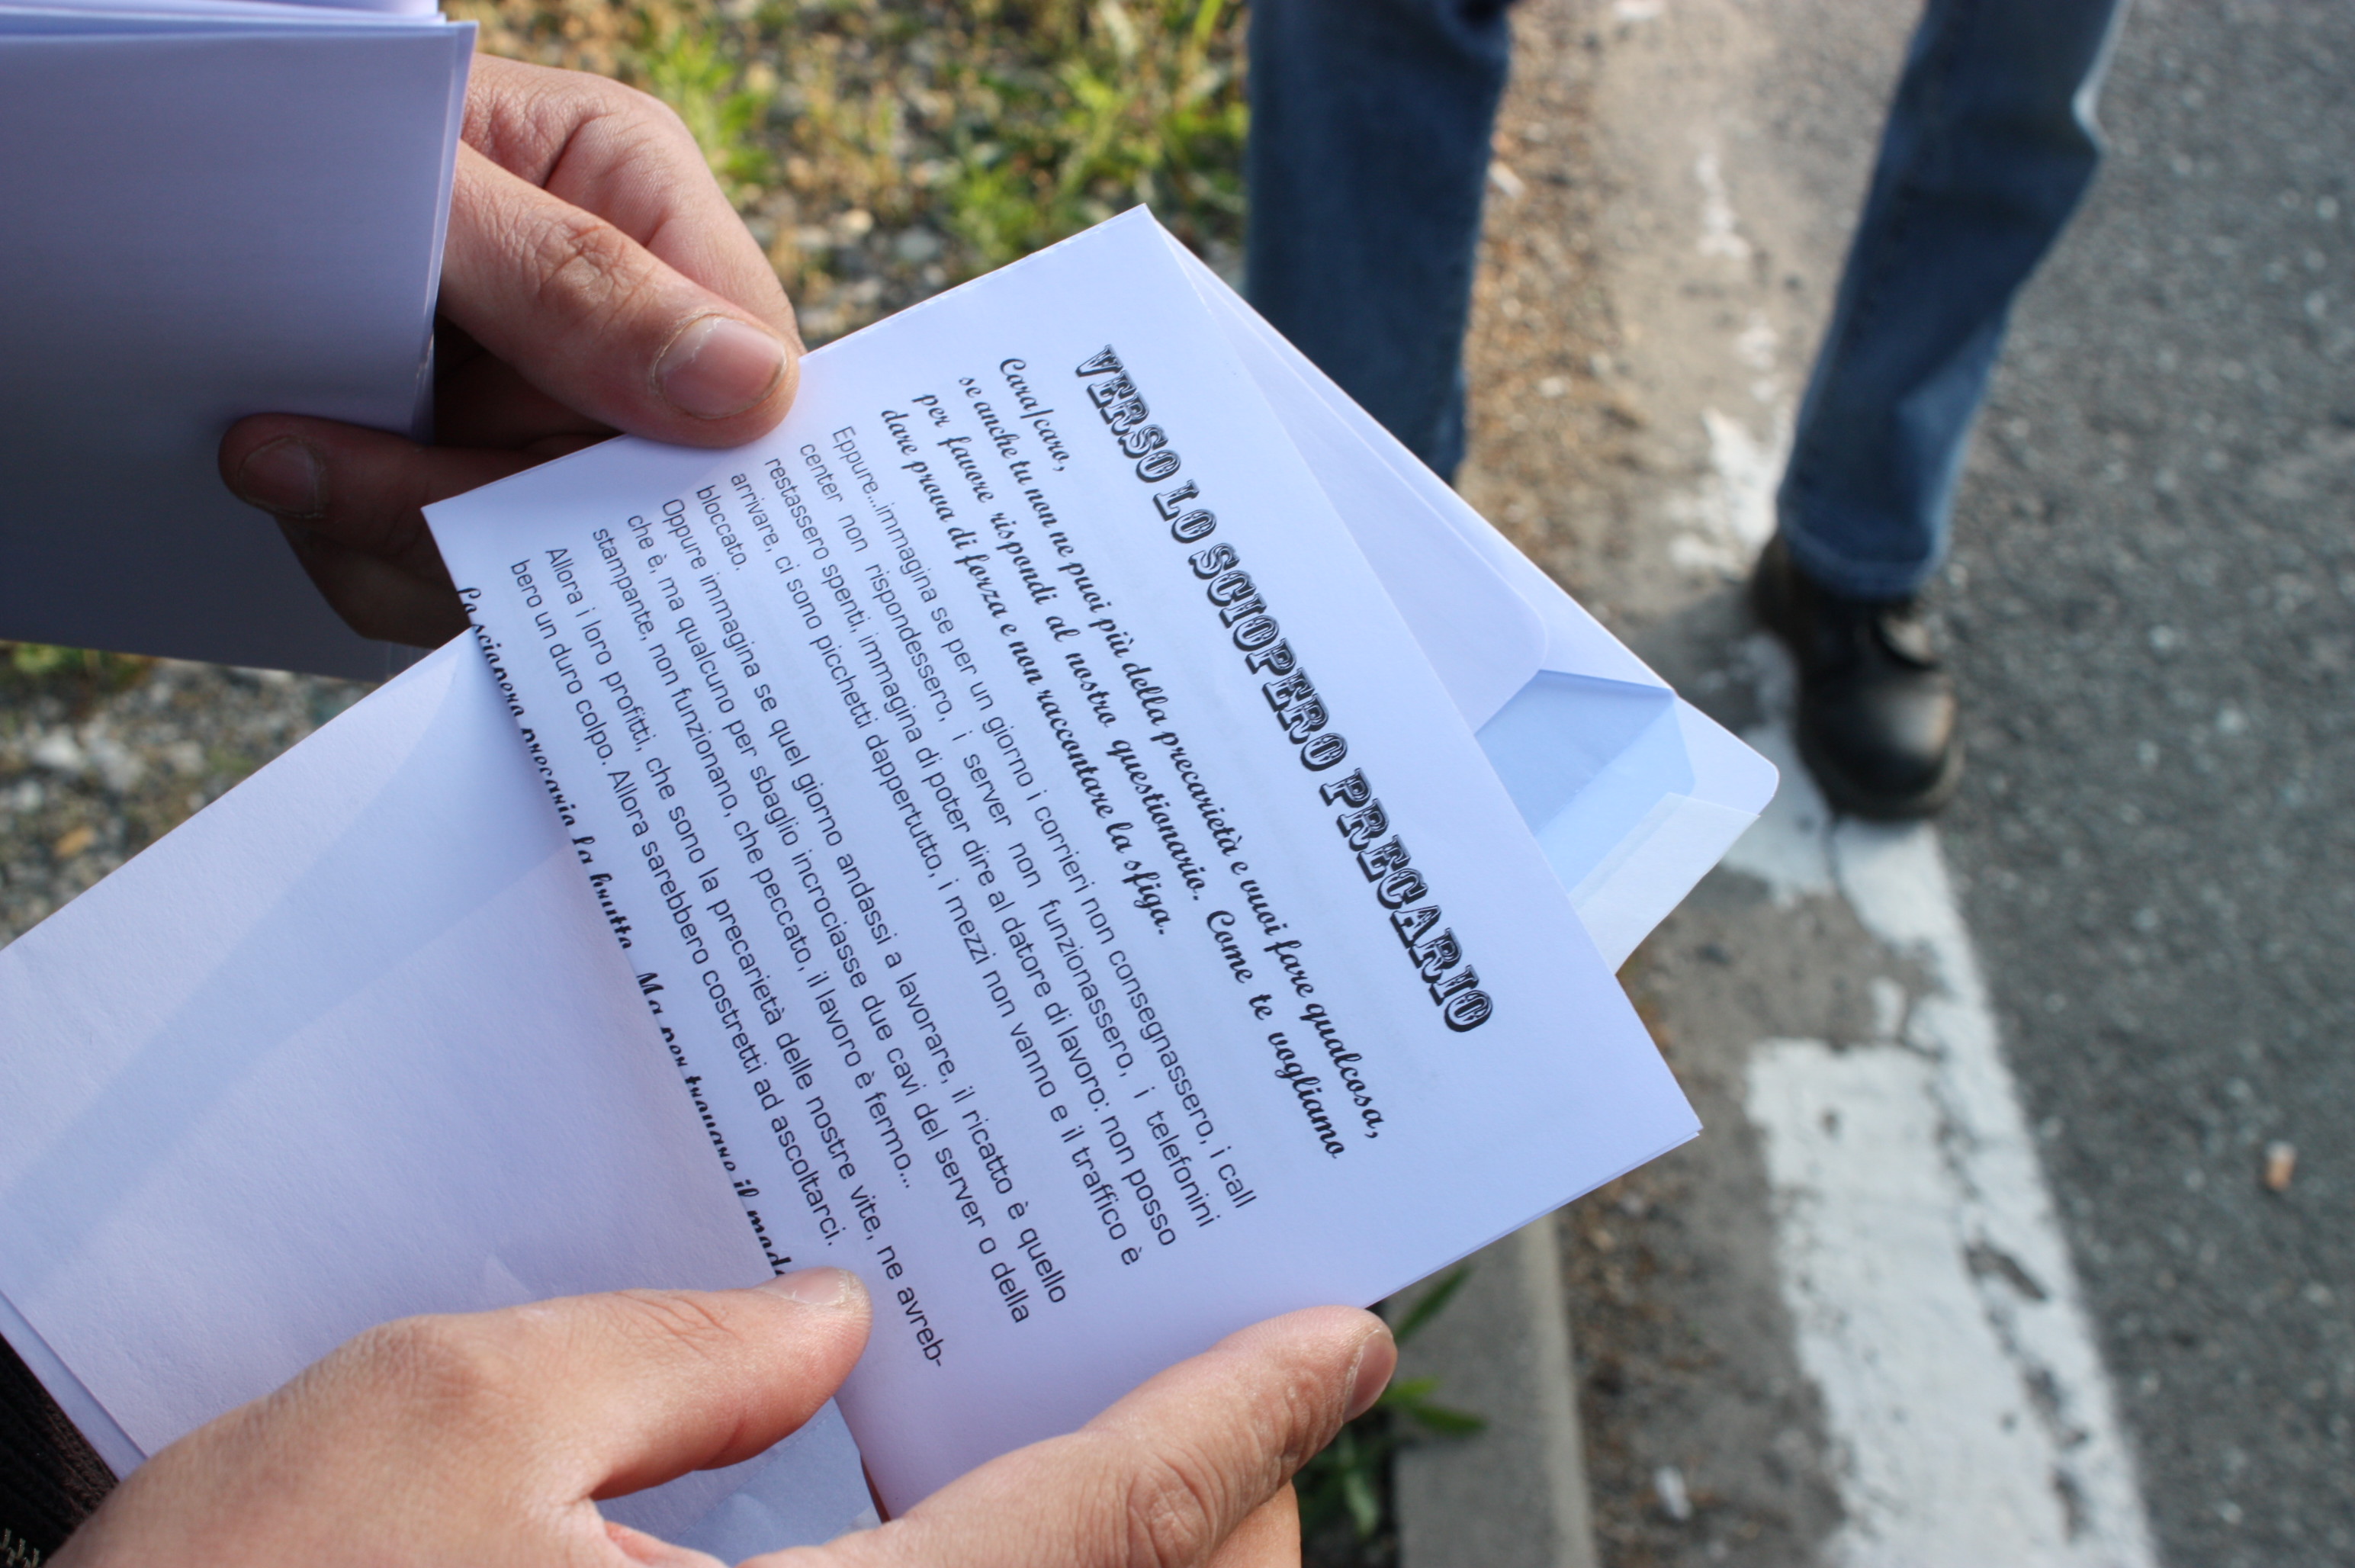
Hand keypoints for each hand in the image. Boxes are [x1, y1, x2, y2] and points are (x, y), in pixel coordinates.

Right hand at [52, 1268, 1393, 1567]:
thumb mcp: (431, 1425)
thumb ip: (663, 1362)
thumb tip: (825, 1324)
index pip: (1101, 1525)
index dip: (1237, 1419)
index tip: (1334, 1331)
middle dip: (1216, 1507)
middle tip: (1231, 1375)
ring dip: (1118, 1555)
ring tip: (1099, 1424)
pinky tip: (945, 1508)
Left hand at [219, 54, 799, 648]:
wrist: (191, 155)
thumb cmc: (313, 124)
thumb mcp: (439, 176)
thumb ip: (573, 278)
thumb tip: (749, 390)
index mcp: (652, 220)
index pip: (749, 376)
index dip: (695, 468)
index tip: (590, 508)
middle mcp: (625, 336)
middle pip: (649, 501)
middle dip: (507, 519)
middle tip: (354, 493)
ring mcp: (547, 422)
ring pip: (551, 567)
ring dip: (416, 548)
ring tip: (282, 462)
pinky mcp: (471, 486)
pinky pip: (459, 586)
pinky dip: (373, 562)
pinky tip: (294, 483)